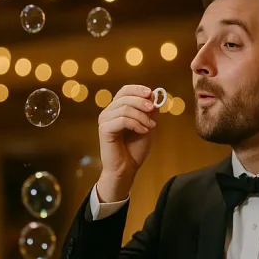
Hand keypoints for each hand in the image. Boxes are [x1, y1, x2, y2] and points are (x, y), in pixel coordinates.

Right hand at [96, 84, 157, 201]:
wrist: (126, 169)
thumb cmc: (135, 150)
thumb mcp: (148, 126)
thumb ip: (150, 112)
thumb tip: (154, 95)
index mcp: (116, 109)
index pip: (124, 91)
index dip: (137, 89)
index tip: (151, 93)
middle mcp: (108, 112)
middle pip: (125, 97)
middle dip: (142, 102)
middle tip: (153, 110)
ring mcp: (104, 120)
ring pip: (125, 108)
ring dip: (141, 116)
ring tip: (150, 127)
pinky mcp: (104, 129)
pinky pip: (122, 120)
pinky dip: (136, 124)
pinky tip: (143, 131)